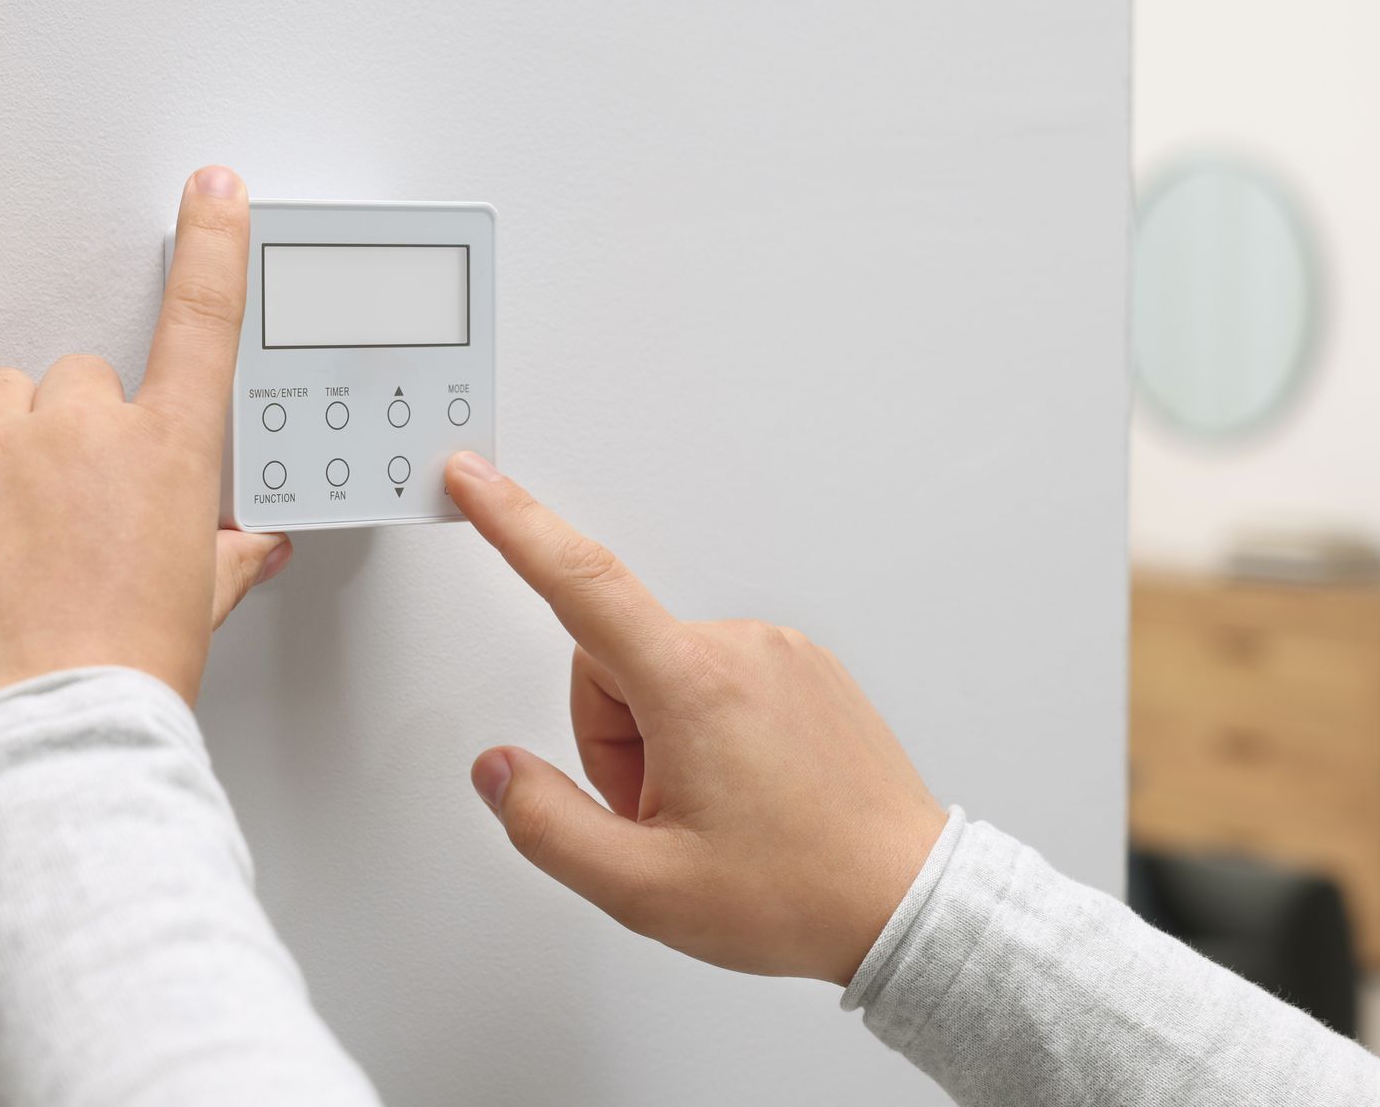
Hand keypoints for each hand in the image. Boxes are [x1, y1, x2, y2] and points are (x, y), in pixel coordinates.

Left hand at [0, 166, 289, 756]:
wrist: (40, 740)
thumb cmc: (124, 683)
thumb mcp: (197, 611)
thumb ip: (224, 558)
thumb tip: (248, 545)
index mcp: (169, 456)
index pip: (202, 322)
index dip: (213, 246)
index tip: (215, 194)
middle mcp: (84, 433)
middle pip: (76, 384)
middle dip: (74, 434)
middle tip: (68, 511)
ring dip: (0, 448)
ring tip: (3, 531)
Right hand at [446, 452, 947, 985]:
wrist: (906, 901)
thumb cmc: (797, 892)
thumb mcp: (644, 888)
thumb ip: (547, 824)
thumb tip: (498, 770)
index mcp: (693, 685)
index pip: (580, 582)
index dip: (513, 524)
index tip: (473, 478)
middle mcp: (741, 647)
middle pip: (611, 662)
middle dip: (612, 738)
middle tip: (662, 815)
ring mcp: (781, 654)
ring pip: (661, 675)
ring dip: (660, 739)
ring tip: (715, 812)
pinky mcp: (806, 670)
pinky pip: (715, 681)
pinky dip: (706, 730)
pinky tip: (746, 792)